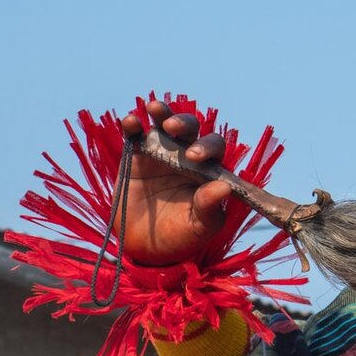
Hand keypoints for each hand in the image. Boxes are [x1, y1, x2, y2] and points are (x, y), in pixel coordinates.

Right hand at [117, 99, 230, 264]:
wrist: (147, 246)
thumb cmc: (182, 235)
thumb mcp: (199, 226)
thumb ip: (209, 207)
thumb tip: (224, 188)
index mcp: (208, 170)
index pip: (214, 149)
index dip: (208, 146)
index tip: (195, 156)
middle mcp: (187, 156)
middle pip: (191, 129)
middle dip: (185, 123)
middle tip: (174, 129)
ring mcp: (161, 153)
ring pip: (164, 124)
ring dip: (162, 113)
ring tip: (155, 109)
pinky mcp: (136, 155)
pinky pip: (135, 135)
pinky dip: (132, 125)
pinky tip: (131, 122)